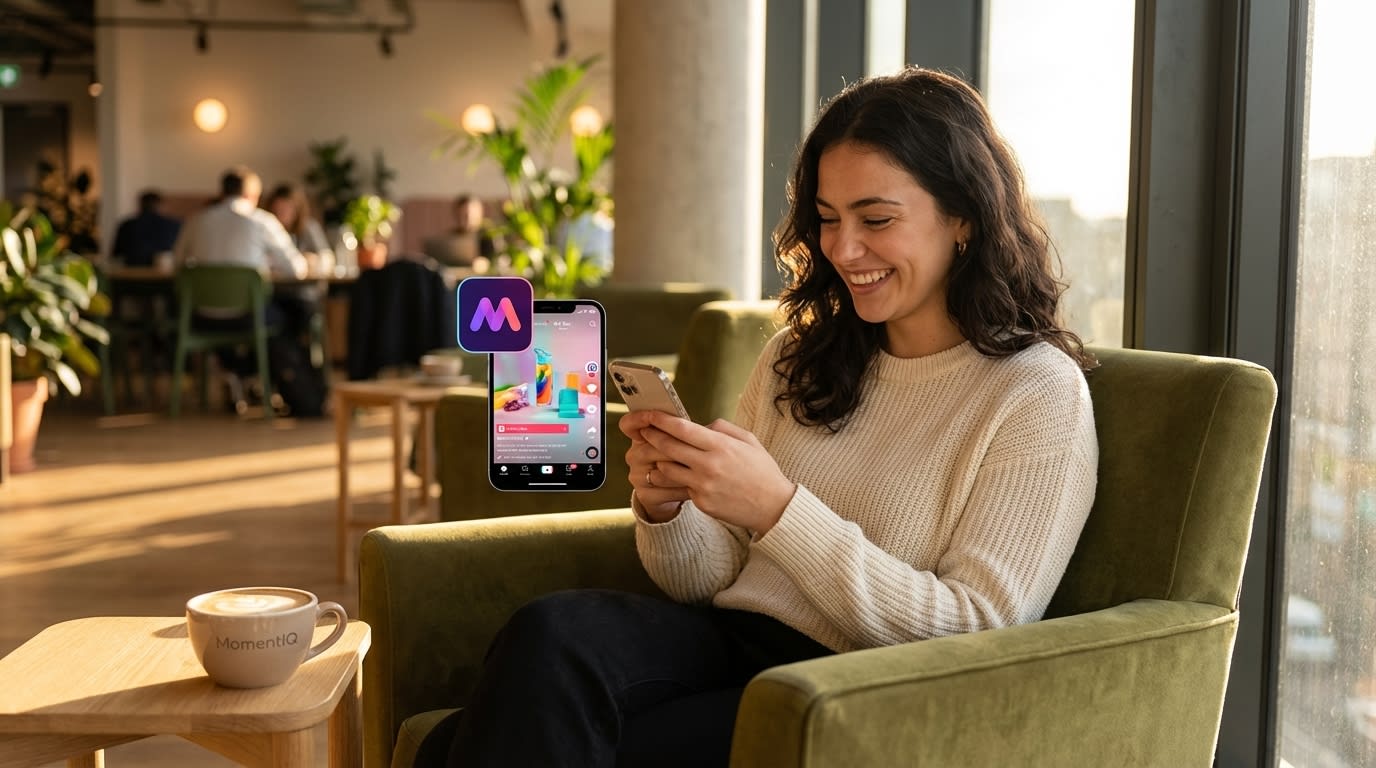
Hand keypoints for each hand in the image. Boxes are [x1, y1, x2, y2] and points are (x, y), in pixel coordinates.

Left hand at [625, 410, 795, 532]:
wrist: (774, 507)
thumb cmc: (762, 471)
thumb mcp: (749, 440)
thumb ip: (722, 428)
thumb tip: (700, 424)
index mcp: (721, 446)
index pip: (683, 429)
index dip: (662, 420)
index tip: (650, 415)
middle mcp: (709, 465)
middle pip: (669, 447)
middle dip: (652, 437)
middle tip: (644, 431)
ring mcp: (703, 486)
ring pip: (667, 470)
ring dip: (660, 461)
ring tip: (658, 455)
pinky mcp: (701, 503)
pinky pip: (680, 488)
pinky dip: (677, 480)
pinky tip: (677, 476)